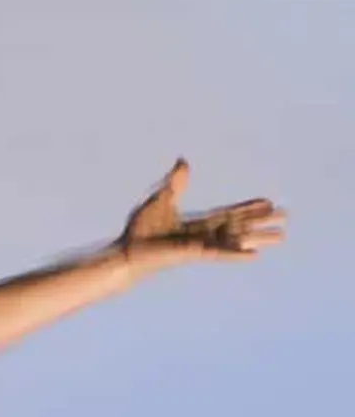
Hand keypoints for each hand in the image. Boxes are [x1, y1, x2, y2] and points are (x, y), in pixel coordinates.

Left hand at [119, 158, 284, 265]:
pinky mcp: (195, 254)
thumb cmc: (142, 230)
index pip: (229, 214)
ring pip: (237, 240)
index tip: (268, 202)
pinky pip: (220, 253)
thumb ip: (176, 184)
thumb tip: (184, 162)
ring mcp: (203, 246)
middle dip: (262, 221)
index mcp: (198, 224)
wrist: (130, 250)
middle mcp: (206, 236)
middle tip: (286, 217)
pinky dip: (237, 253)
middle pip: (240, 226)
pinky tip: (255, 254)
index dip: (248, 208)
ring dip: (259, 238)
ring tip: (282, 236)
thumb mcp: (161, 200)